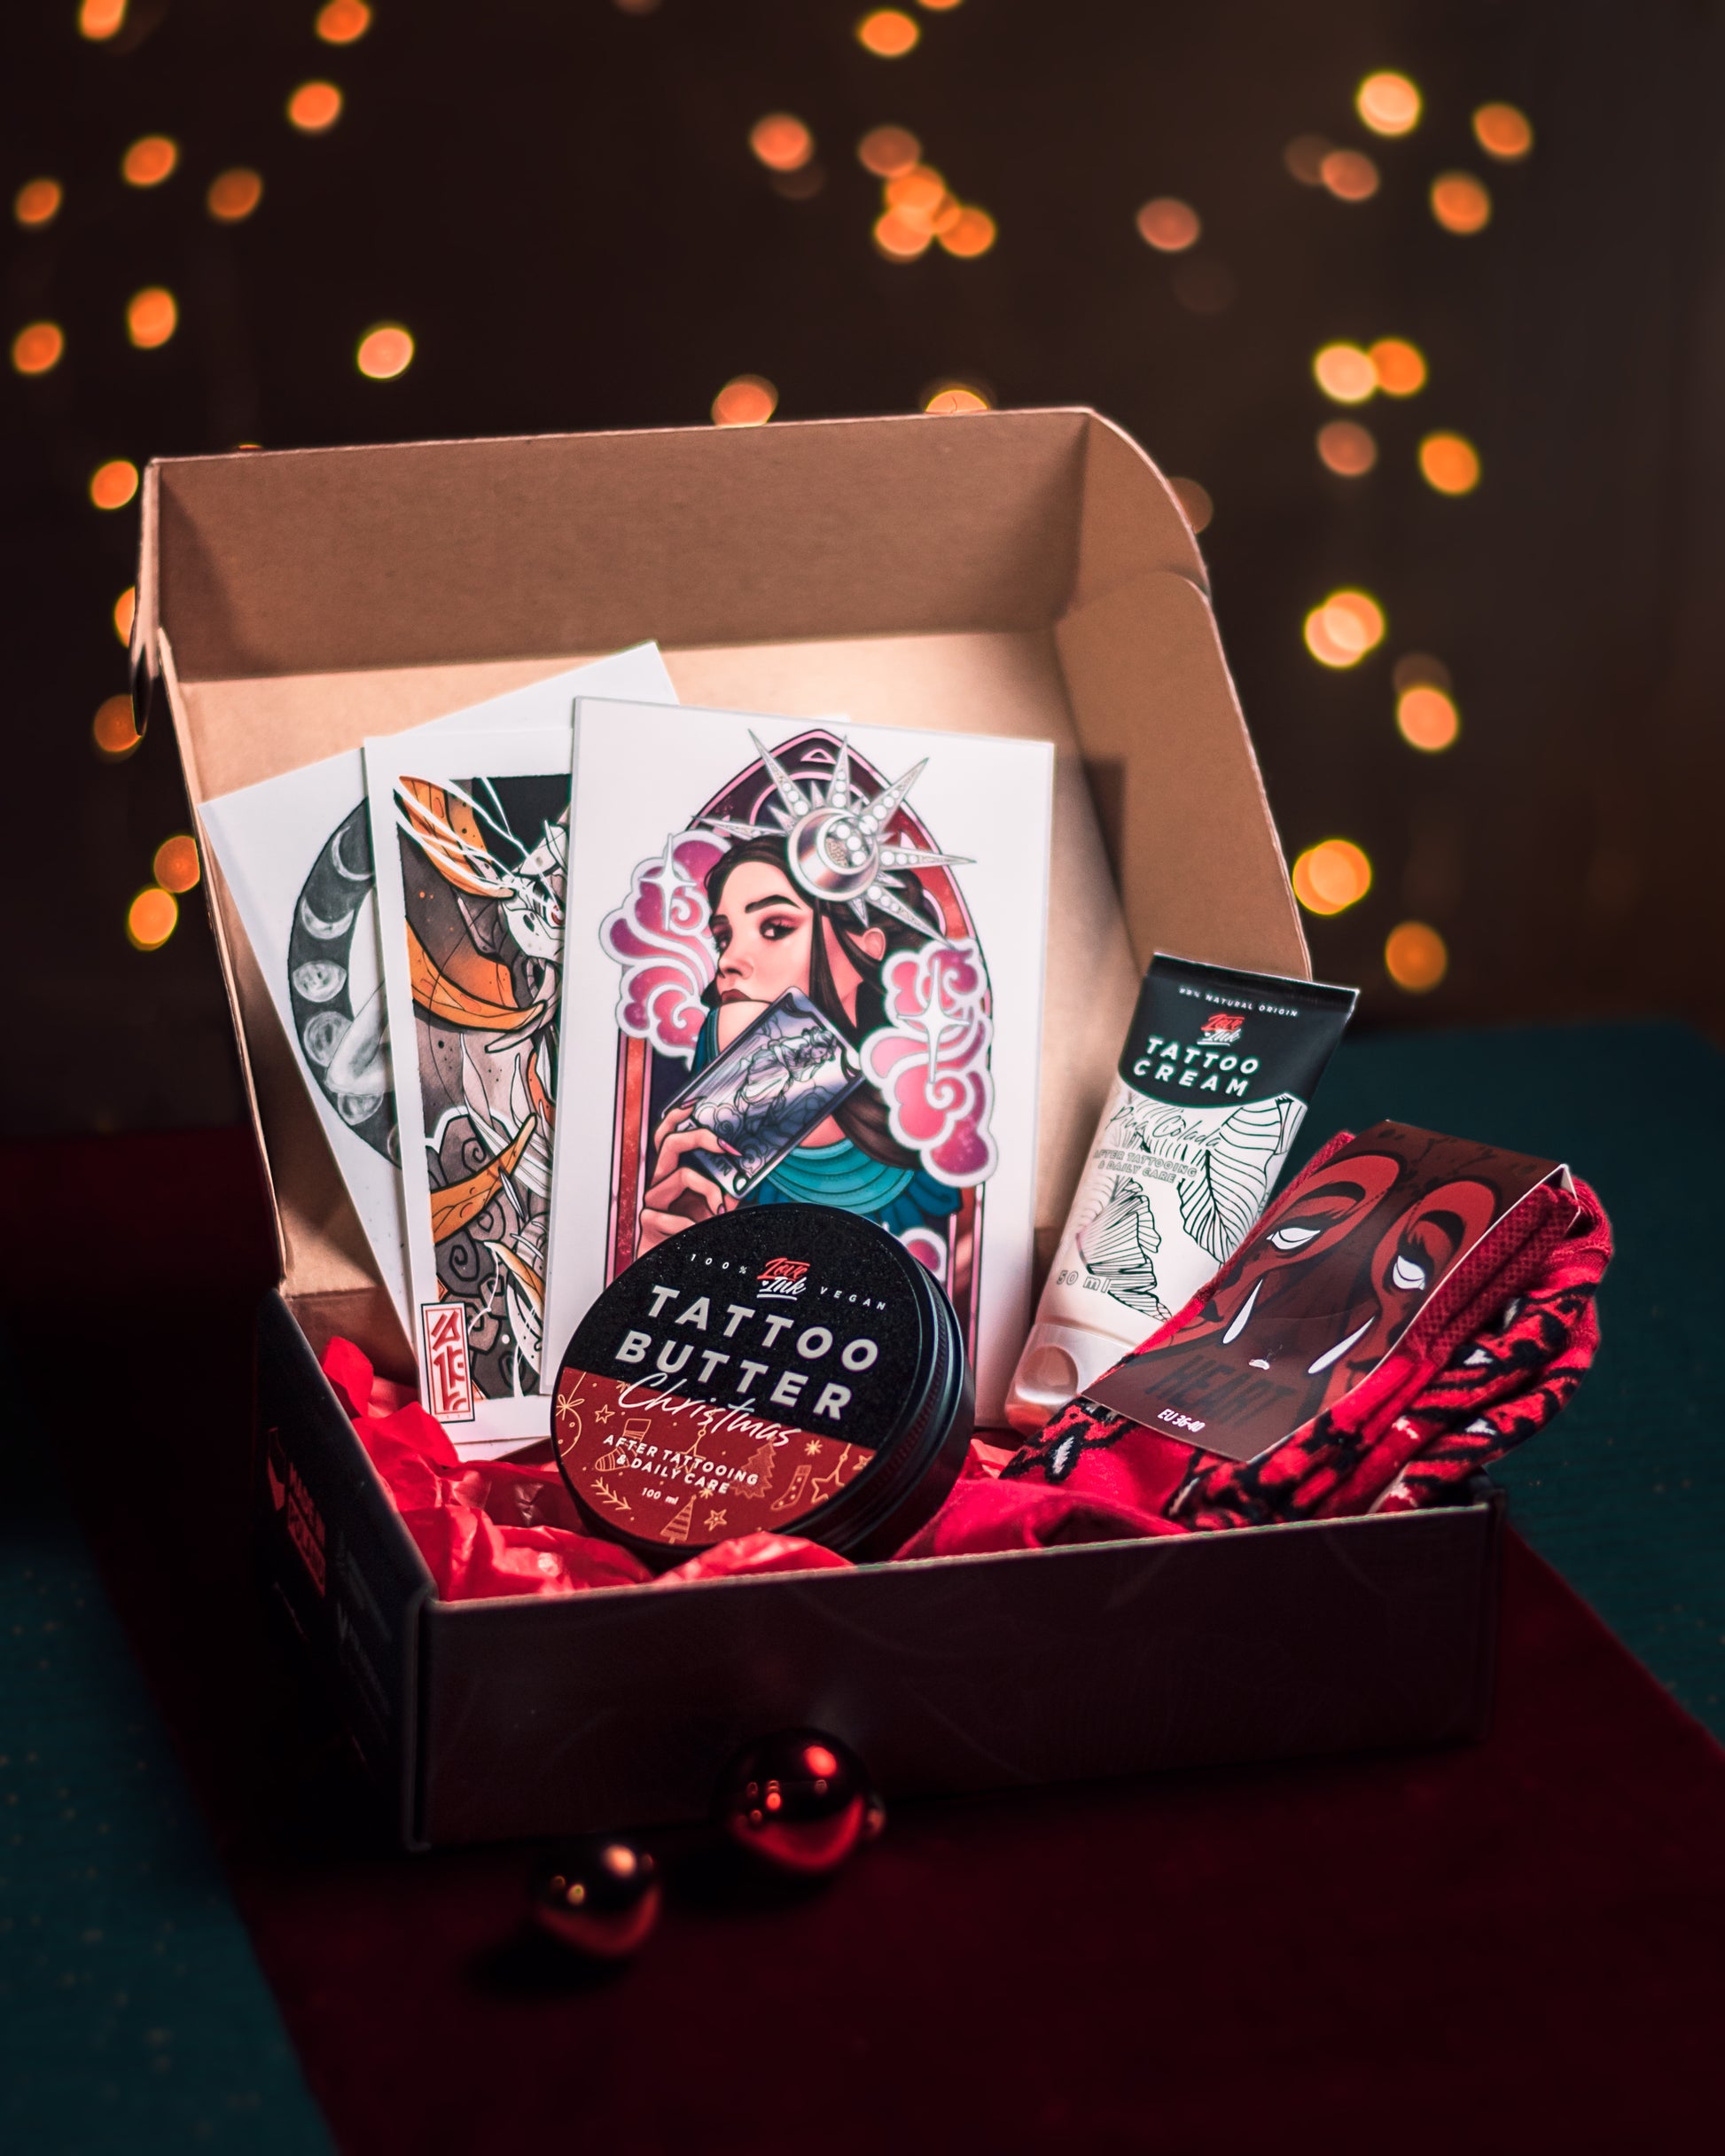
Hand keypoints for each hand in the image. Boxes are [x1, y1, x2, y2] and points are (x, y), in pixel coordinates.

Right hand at [637, 1107, 738, 1253]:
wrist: (676, 1271)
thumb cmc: (697, 1236)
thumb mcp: (719, 1208)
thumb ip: (727, 1190)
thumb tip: (745, 1174)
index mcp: (674, 1174)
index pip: (669, 1136)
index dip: (678, 1116)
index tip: (698, 1103)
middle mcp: (661, 1182)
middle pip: (670, 1142)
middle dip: (700, 1137)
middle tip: (727, 1146)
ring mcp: (653, 1199)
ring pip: (682, 1175)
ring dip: (709, 1191)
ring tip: (720, 1210)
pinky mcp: (648, 1220)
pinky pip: (675, 1214)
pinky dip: (692, 1225)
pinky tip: (697, 1234)